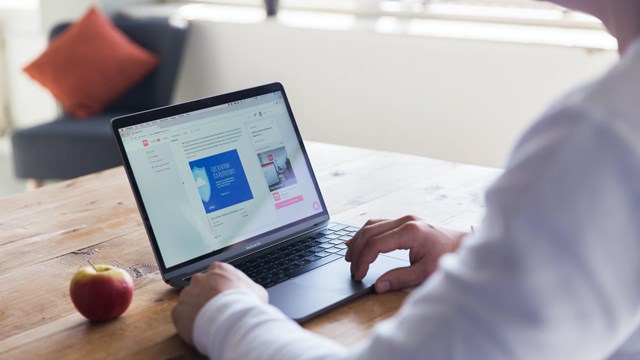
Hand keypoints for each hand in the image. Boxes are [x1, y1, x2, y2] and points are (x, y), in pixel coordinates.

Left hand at [171, 261, 267, 345]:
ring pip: (189, 300)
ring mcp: (187, 294)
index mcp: (219, 270)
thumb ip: (249, 288)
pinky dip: (188, 321)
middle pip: (201, 285)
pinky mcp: (178, 311)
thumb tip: (252, 292)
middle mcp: (200, 278)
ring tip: (209, 321)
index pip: (216, 273)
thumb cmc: (247, 306)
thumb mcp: (258, 292)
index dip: (221, 286)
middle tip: (217, 309)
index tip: (225, 295)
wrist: (232, 323)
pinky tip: (199, 328)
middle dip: (207, 296)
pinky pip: (181, 315)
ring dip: (196, 308)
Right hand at [345, 215, 464, 292]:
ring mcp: (404, 219)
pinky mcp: (404, 221)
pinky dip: (366, 234)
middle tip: (352, 269)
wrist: (463, 245)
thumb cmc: (447, 258)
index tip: (358, 274)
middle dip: (357, 252)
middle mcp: (405, 221)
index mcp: (410, 232)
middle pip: (369, 232)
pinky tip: (356, 242)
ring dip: (358, 240)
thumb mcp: (425, 273)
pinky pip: (378, 224)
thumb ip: (400, 279)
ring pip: (371, 225)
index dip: (363, 260)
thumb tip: (378, 286)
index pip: (376, 244)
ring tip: (349, 257)